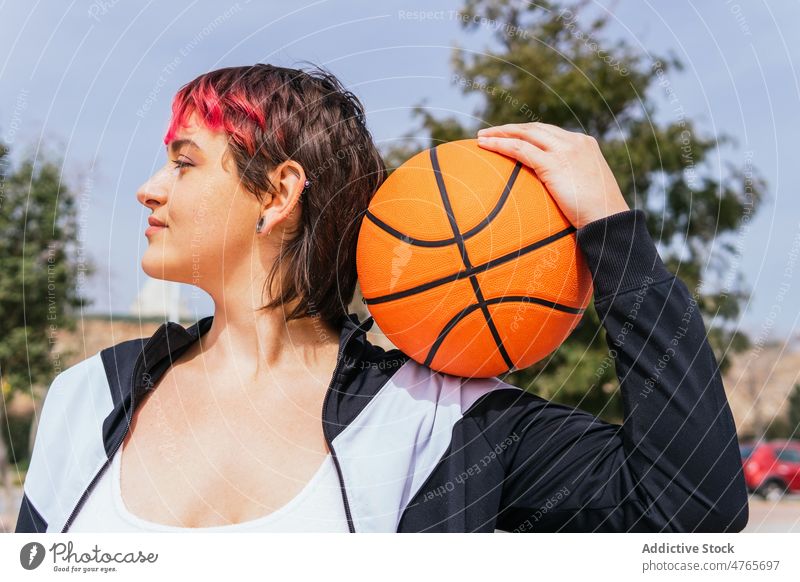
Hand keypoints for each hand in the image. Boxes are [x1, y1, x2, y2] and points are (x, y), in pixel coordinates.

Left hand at [476, 122, 629, 228]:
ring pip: (525, 134)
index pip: (550, 133)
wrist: (609, 221)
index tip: (510, 137)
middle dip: (510, 129)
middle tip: (488, 133)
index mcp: (584, 144)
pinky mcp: (553, 164)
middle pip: (535, 129)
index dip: (527, 133)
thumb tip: (556, 195)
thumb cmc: (599, 216)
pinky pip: (520, 150)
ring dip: (500, 134)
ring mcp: (564, 150)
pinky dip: (500, 145)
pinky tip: (485, 147)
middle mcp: (574, 142)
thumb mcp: (587, 192)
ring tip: (481, 138)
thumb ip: (571, 183)